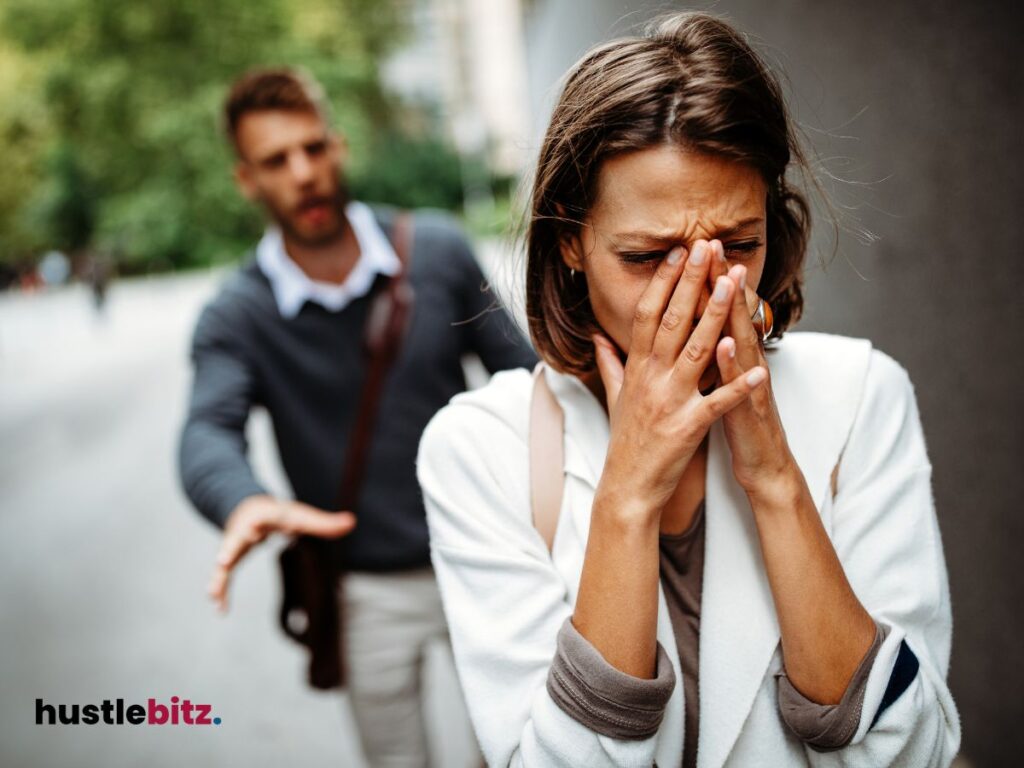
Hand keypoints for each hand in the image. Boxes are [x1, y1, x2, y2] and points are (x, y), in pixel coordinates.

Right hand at [207, 495, 355, 612]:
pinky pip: (222, 575)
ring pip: (224, 559)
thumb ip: (324, 522)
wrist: (246, 507)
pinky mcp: (229, 557)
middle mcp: (245, 529)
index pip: (266, 519)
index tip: (255, 532)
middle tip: (223, 561)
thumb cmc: (278, 514)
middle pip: (237, 538)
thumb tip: (352, 522)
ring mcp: (233, 543)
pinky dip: (220, 590)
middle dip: (230, 548)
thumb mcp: (300, 515)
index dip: (261, 526)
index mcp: (265, 516)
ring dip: (219, 576)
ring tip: (212, 594)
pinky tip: (219, 609)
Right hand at [592, 239, 768, 517]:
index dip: (664, 282)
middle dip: (691, 283)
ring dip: (716, 315)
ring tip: (733, 284)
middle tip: (706, 248)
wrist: (627, 487)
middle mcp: (651, 379)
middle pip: (671, 321)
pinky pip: (718, 402)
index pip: (648, 315)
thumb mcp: (615, 397)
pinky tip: (762, 369)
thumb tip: (597, 336)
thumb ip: (610, 363)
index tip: (678, 253)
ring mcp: (669, 401)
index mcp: (637, 369)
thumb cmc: (625, 443)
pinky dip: (739, 386)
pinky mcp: (688, 426)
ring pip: (696, 350)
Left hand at [704, 241, 797, 493]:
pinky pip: (741, 385)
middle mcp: (744, 363)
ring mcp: (751, 384)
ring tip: (727, 280)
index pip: (714, 312)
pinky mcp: (751, 409)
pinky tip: (726, 345)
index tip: (690, 249)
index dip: (703, 282)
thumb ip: (705, 355)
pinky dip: (734, 365)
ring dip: (736, 312)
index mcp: (729, 356)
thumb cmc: (736, 422)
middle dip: (721, 281)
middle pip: (732, 315)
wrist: (765, 464)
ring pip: (743, 341)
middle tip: (712, 244)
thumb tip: (691, 331)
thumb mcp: (717, 384)